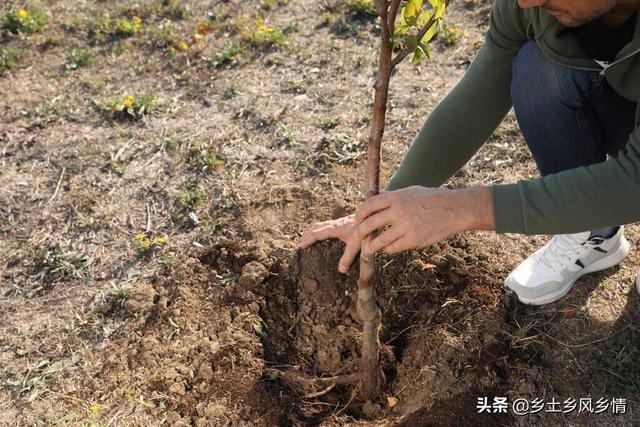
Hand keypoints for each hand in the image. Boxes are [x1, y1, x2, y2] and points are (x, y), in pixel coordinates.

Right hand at [298, 214, 360, 272]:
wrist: (373, 217)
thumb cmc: (365, 231)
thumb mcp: (357, 246)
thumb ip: (348, 258)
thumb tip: (341, 270)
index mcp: (335, 229)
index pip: (316, 233)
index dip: (307, 240)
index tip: (300, 246)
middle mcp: (335, 224)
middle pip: (316, 228)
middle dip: (307, 235)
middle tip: (300, 244)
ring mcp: (339, 222)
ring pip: (321, 225)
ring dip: (312, 231)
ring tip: (308, 238)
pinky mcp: (343, 222)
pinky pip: (326, 225)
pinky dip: (320, 230)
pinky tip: (324, 235)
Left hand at [355, 185, 493, 254]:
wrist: (454, 209)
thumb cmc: (432, 198)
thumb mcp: (410, 191)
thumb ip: (393, 198)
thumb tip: (375, 204)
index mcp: (396, 197)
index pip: (369, 205)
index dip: (360, 215)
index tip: (358, 220)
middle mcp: (398, 211)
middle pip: (369, 224)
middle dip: (360, 232)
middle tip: (359, 237)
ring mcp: (406, 226)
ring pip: (379, 240)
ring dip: (371, 246)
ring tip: (369, 249)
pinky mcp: (414, 239)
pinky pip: (393, 248)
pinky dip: (388, 249)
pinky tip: (388, 248)